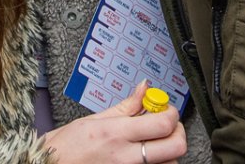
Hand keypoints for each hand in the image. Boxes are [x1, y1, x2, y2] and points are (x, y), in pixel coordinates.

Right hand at [43, 81, 186, 163]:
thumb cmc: (67, 147)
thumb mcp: (94, 119)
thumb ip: (126, 106)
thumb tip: (144, 88)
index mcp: (116, 133)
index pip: (163, 123)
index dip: (171, 113)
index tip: (164, 109)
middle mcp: (125, 157)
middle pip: (175, 147)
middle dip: (177, 132)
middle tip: (166, 125)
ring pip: (170, 163)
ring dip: (167, 151)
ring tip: (151, 142)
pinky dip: (157, 162)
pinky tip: (144, 155)